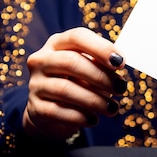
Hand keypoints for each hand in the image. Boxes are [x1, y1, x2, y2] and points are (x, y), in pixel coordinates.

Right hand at [23, 27, 127, 141]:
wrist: (51, 112)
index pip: (77, 37)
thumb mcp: (89, 68)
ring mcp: (35, 84)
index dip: (101, 48)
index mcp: (57, 43)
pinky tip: (94, 119)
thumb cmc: (77, 83)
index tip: (121, 62)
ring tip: (112, 108)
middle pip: (71, 62)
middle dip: (101, 76)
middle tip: (121, 88)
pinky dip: (80, 117)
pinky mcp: (35, 108)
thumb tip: (119, 63)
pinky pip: (58, 112)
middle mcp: (41, 60)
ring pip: (65, 89)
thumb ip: (101, 64)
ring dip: (94, 100)